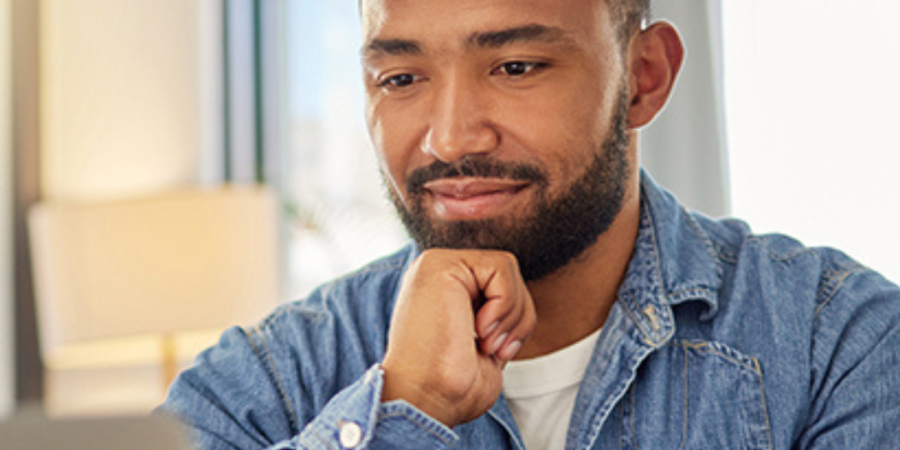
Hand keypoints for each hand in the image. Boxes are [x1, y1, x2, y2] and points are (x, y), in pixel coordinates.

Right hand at [381, 249, 536, 427]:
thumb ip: (499, 316)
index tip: (497, 354)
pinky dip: (504, 303)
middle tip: (494, 350)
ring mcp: (434, 265)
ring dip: (511, 314)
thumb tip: (522, 305)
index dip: (515, 321)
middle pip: (508, 275)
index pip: (502, 286)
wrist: (425, 401)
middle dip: (518, 317)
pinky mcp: (439, 264)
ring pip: (507, 267)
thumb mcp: (487, 344)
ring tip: (486, 343)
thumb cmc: (452, 388)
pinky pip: (501, 267)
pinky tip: (480, 329)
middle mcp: (436, 273)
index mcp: (444, 291)